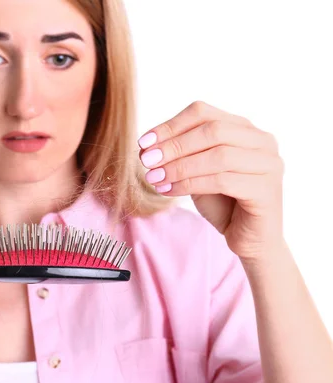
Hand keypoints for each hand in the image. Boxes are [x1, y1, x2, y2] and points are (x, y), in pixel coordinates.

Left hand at [137, 100, 284, 262]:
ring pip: (218, 156)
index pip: (204, 113)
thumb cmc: (222, 202)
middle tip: (146, 160)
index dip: (170, 125)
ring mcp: (269, 164)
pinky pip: (223, 180)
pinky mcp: (267, 189)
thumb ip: (179, 155)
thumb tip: (145, 145)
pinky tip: (168, 191)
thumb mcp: (195, 171)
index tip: (144, 142)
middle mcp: (262, 141)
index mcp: (244, 128)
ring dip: (179, 166)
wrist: (248, 239)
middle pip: (213, 130)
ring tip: (153, 178)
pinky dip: (189, 184)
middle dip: (174, 145)